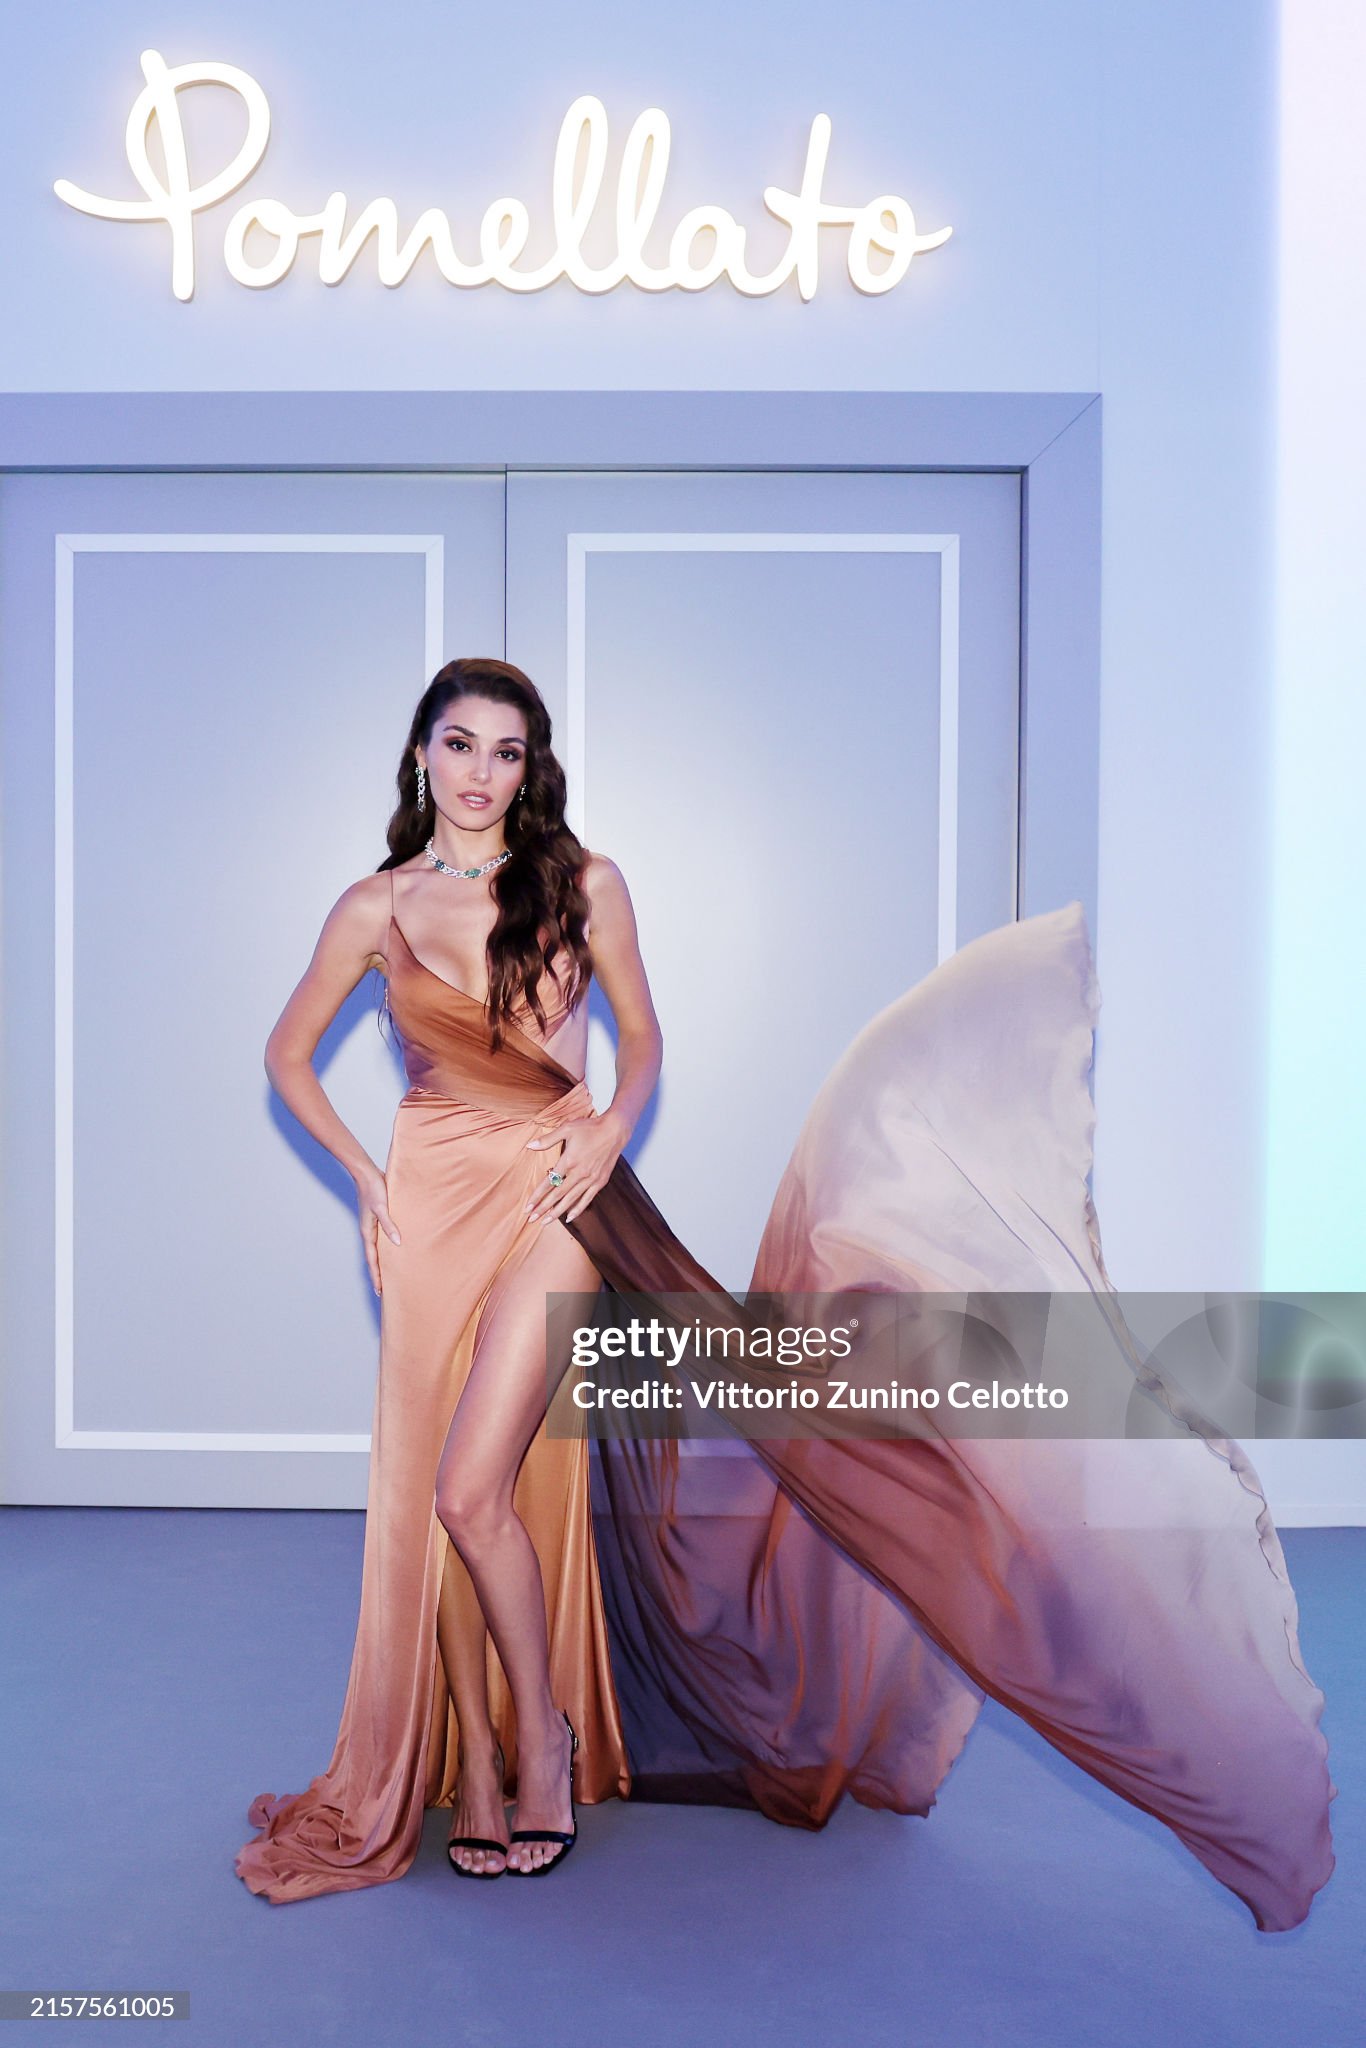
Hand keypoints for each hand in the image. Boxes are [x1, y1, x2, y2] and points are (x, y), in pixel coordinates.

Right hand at [354, 1165, 400, 1293]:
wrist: (366, 1173)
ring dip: (382, 1262)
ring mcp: (373, 1226)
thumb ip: (389, 1225)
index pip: (372, 1260)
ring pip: (377, 1249)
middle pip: (374, 1258)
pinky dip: (386, 1248)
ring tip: (389, 1274)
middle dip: (378, 1274)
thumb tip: (397, 1243)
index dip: (376, 1275)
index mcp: (367, 1232)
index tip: (379, 1291)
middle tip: (383, 1290)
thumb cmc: (373, 1189)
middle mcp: (369, 1232)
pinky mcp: (378, 1219)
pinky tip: (394, 1249)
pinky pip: (382, 1238)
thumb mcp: (382, 1207)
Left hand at [525, 1109, 627, 1224]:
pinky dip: (578, 1209)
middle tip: (531, 1218)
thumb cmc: (591, 1128)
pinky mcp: (600, 1181)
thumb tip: (530, 1146)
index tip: (528, 1206)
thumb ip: (548, 1140)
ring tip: (545, 1222)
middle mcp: (579, 1173)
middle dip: (543, 1208)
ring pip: (571, 1200)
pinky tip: (569, 1217)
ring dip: (557, 1212)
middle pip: (557, 1195)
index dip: (537, 1196)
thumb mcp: (567, 1129)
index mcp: (569, 1161)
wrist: (615, 1130)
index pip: (549, 1182)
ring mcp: (591, 1179)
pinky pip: (587, 1199)